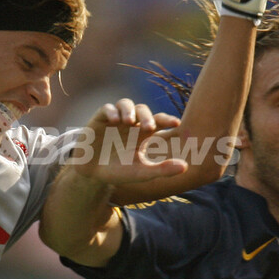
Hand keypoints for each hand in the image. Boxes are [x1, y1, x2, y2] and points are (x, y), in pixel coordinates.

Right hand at [69, 99, 186, 184]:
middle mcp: (131, 123)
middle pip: (142, 110)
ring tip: (129, 122)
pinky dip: (111, 112)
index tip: (176, 123)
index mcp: (144, 133)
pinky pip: (106, 109)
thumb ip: (163, 169)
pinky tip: (115, 121)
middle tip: (148, 127)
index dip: (167, 120)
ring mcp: (115, 120)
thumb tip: (185, 167)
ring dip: (129, 110)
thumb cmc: (119, 172)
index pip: (159, 121)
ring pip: (125, 103)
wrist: (92, 174)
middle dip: (147, 116)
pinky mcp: (100, 119)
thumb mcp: (142, 172)